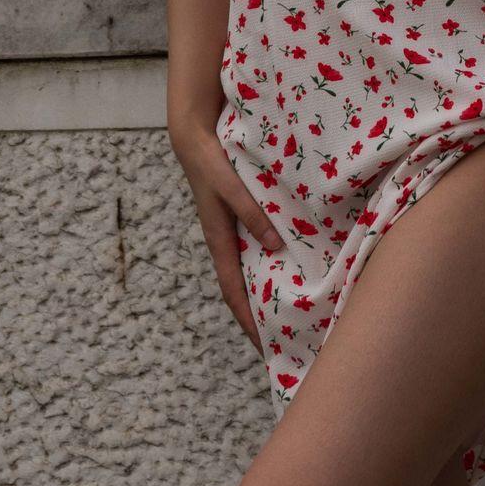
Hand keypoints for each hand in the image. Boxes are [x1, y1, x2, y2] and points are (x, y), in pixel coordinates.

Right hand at [169, 117, 284, 352]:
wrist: (194, 138)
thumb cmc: (211, 163)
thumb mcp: (230, 187)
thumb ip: (250, 213)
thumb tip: (274, 245)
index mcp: (218, 242)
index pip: (233, 293)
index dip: (247, 320)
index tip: (263, 346)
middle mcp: (224, 243)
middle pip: (241, 289)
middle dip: (258, 315)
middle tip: (284, 336)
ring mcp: (231, 232)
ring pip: (248, 271)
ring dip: (263, 291)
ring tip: (291, 309)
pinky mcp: (238, 219)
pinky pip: (253, 250)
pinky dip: (268, 264)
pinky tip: (289, 265)